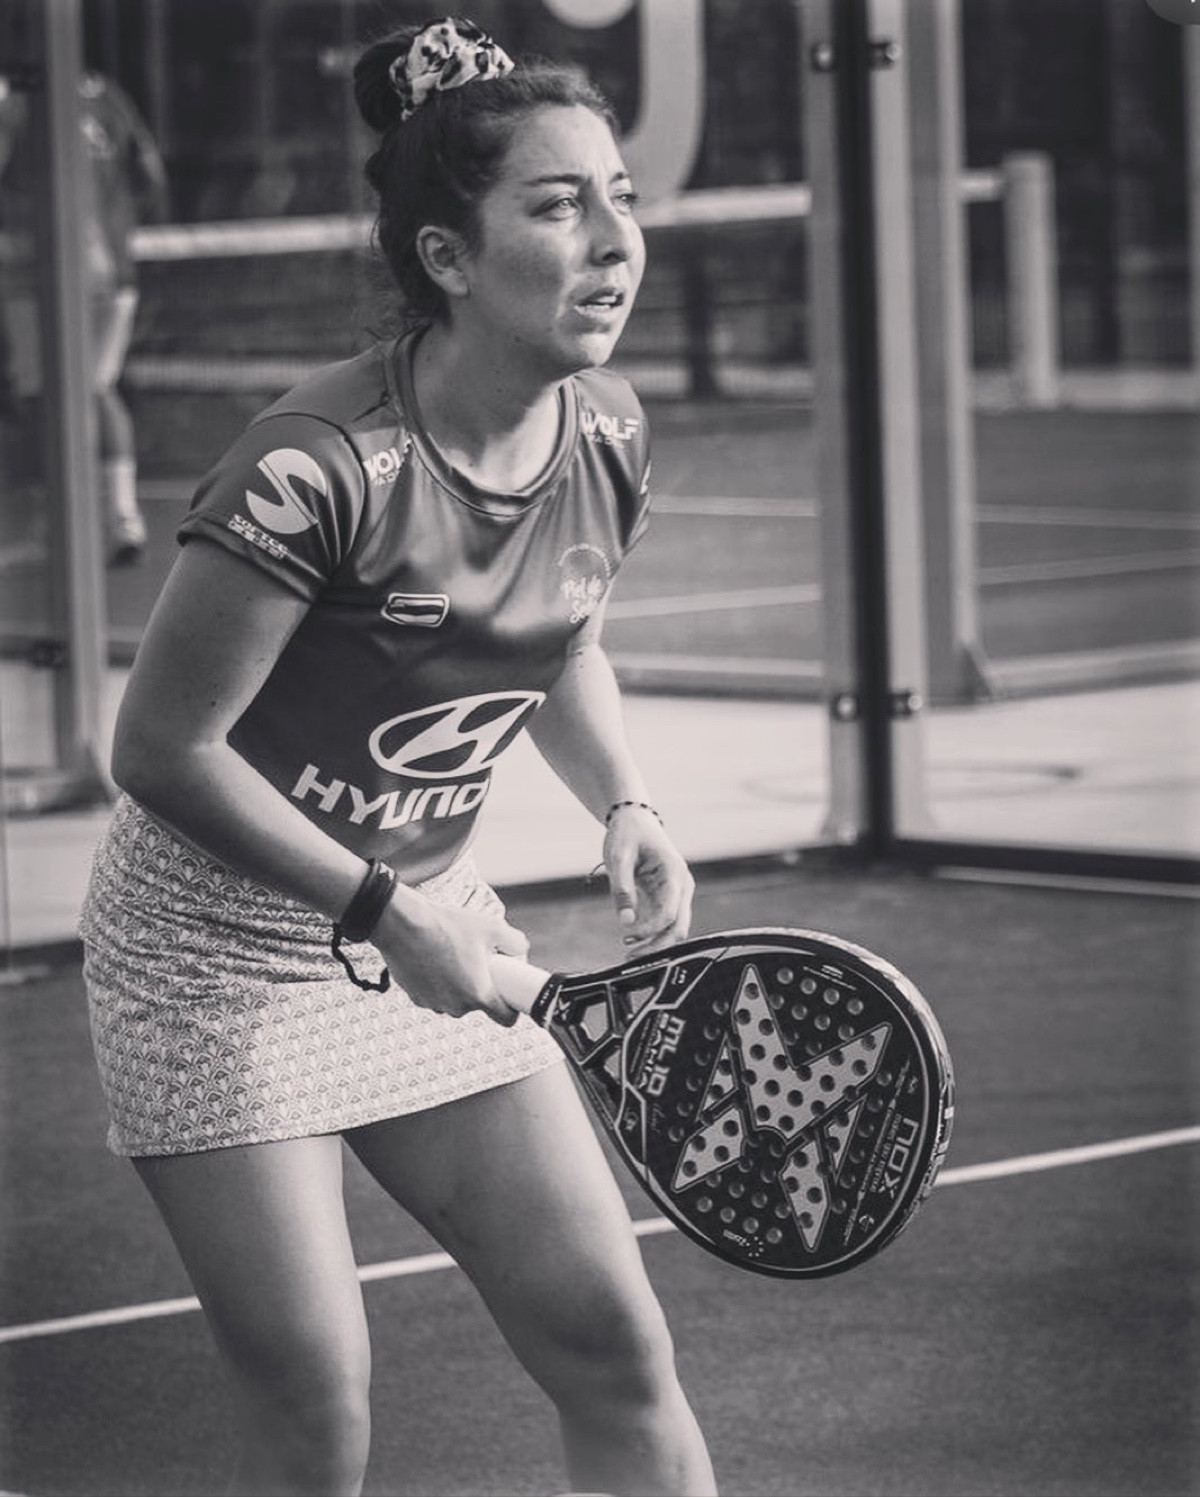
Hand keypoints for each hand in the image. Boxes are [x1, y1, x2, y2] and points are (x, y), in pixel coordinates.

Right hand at [374, 895, 528, 1026]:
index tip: (510, 995)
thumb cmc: (447, 925)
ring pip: (455, 1000)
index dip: (512, 1009)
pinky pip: (435, 994)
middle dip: (481, 987)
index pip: (506, 1019)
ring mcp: (433, 1004)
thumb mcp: (491, 927)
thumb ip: (516, 942)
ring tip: (454, 957)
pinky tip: (434, 959)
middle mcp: (456, 1006)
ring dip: (457, 985)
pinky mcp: (415, 998)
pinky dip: (437, 982)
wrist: (402, 924)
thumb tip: (521, 950)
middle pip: (478, 1005)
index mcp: (479, 995)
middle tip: (478, 962)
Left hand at [603, 805, 693, 954]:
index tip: (628, 937)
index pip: (669, 912)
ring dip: (654, 943)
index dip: (650, 929)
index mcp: (674, 873)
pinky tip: (632, 941)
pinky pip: (664, 923)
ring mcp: (676, 893)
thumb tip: (625, 921)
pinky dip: (651, 935)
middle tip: (630, 957)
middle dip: (657, 946)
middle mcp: (681, 886)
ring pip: (674, 928)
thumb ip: (622, 888)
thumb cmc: (628, 834)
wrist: (635, 821)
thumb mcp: (619, 856)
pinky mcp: (666, 898)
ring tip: (628, 953)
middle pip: (679, 926)